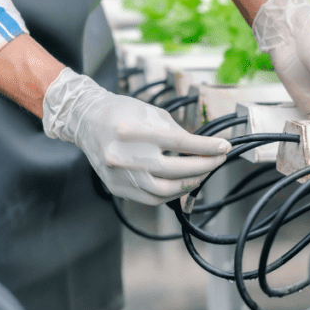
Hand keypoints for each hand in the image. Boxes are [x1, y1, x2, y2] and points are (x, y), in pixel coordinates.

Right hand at [41, 68, 231, 204]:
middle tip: (218, 160)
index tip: (224, 147)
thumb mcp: (150, 111)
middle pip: (175, 169)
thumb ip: (176, 131)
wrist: (85, 121)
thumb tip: (202, 148)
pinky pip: (151, 198)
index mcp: (133, 131)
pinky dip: (172, 194)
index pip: (179, 143)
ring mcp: (118, 175)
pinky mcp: (116, 188)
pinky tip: (183, 183)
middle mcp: (124, 156)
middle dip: (204, 166)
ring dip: (191, 183)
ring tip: (203, 173)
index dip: (206, 147)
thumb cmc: (120, 112)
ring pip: (165, 191)